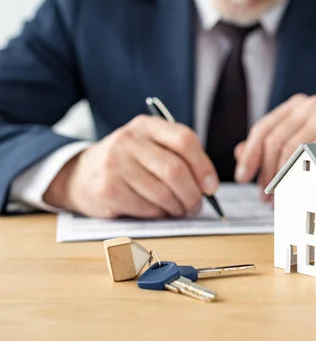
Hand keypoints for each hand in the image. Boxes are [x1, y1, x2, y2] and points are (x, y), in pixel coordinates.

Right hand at [43, 115, 218, 218]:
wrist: (80, 175)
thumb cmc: (128, 163)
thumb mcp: (150, 146)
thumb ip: (179, 156)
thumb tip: (208, 186)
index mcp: (147, 125)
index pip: (185, 140)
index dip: (204, 166)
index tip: (211, 187)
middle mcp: (129, 140)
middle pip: (175, 170)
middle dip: (192, 194)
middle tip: (196, 206)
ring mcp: (115, 164)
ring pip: (163, 192)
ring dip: (178, 208)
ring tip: (180, 210)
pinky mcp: (107, 189)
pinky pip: (147, 208)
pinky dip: (159, 214)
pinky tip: (159, 212)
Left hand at [234, 94, 315, 197]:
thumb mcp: (301, 139)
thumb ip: (271, 144)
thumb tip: (239, 153)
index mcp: (297, 105)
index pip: (264, 128)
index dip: (250, 155)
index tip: (242, 177)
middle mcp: (311, 105)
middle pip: (275, 141)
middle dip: (265, 172)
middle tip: (263, 196)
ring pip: (291, 152)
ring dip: (281, 178)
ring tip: (278, 197)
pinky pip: (312, 158)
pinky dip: (301, 177)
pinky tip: (297, 190)